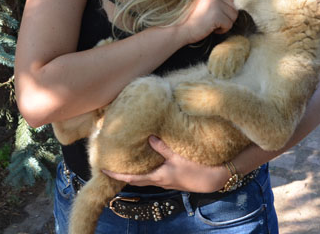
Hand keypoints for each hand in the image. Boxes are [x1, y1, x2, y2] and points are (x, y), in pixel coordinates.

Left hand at [102, 136, 228, 192]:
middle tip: (112, 164)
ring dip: (136, 171)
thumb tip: (148, 137)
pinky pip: (156, 175)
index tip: (103, 170)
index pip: (132, 178)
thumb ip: (163, 147)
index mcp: (159, 177)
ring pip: (146, 177)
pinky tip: (149, 160)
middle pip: (137, 179)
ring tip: (128, 161)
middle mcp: (160, 182)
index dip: (117, 175)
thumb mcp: (180, 156)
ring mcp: (167, 182)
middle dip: (123, 173)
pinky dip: (148, 169)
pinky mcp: (174, 179)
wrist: (216, 179)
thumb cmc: (198, 168)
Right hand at [176, 0, 244, 43]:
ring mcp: (215, 3)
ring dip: (225, 23)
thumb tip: (236, 0)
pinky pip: (229, 24)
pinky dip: (222, 29)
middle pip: (235, 6)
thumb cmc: (192, 19)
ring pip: (233, 16)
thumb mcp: (205, 3)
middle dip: (228, 16)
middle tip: (214, 20)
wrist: (181, 29)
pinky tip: (211, 28)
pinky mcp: (216, 14)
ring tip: (212, 24)